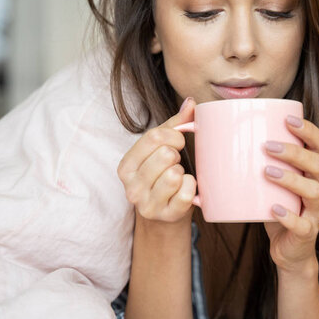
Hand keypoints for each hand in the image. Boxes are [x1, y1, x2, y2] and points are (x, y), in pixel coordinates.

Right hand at [117, 98, 197, 223]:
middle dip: (177, 155)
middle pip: (165, 155)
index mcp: (126, 166)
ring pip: (175, 175)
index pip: (153, 137)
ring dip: (183, 173)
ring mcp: (147, 204)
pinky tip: (186, 191)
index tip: (179, 142)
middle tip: (176, 164)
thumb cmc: (163, 176)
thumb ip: (175, 124)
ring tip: (178, 178)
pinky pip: (187, 193)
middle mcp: (131, 187)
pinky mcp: (166, 216)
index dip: (174, 136)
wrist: (165, 216)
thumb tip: (191, 102)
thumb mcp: (161, 150)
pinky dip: (192, 188)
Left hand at [263, 116, 318, 272]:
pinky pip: (302, 224)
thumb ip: (249, 162)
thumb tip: (202, 136)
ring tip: (267, 172)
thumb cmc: (274, 206)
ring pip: (313, 191)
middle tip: (267, 146)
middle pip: (318, 164)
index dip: (309, 130)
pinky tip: (272, 209)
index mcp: (313, 171)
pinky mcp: (307, 233)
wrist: (289, 249)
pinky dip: (288, 216)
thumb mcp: (268, 182)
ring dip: (290, 179)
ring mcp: (316, 211)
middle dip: (294, 152)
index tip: (288, 119)